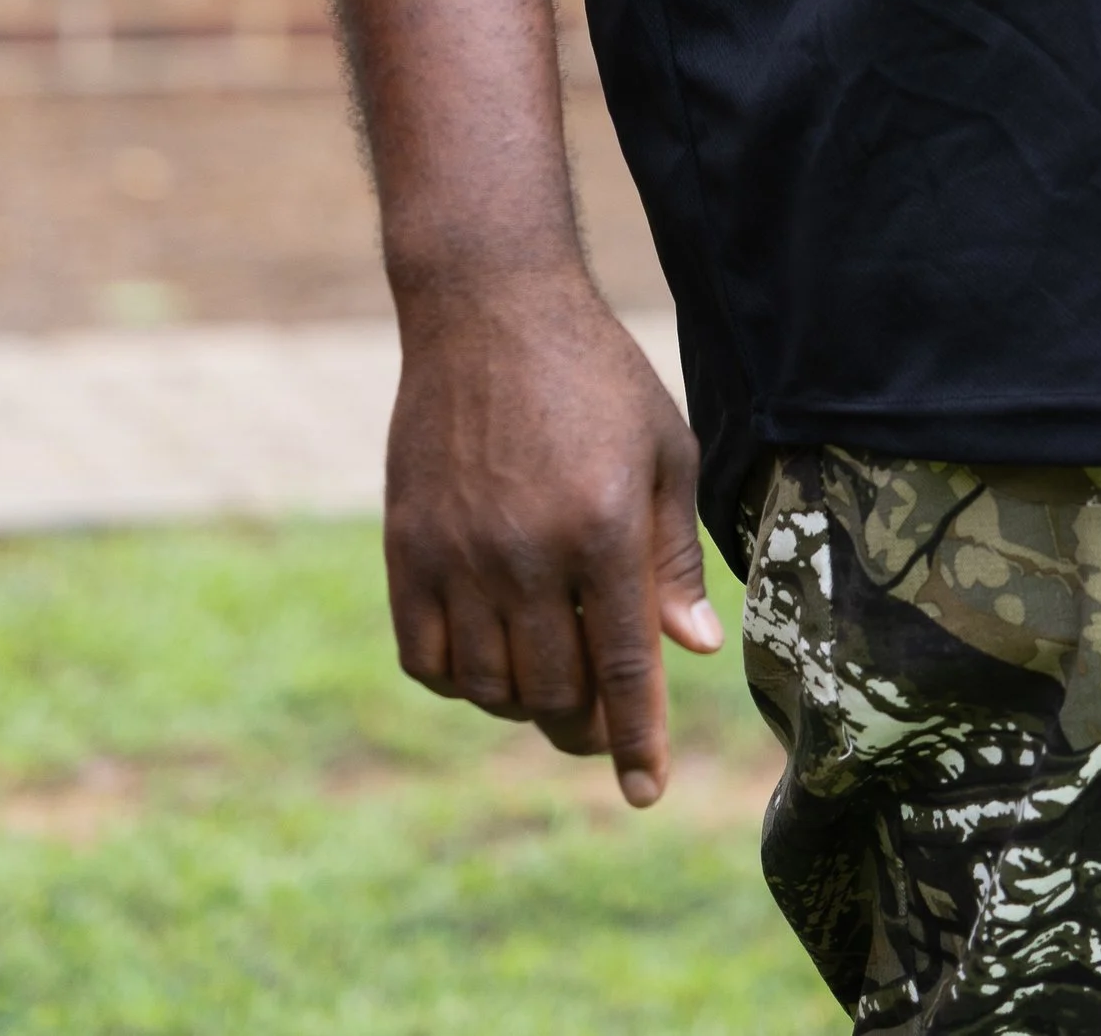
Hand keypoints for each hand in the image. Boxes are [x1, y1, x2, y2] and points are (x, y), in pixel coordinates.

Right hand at [385, 269, 721, 806]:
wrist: (490, 308)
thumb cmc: (596, 375)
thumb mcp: (665, 447)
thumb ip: (673, 557)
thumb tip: (692, 649)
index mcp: (604, 527)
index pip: (625, 669)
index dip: (638, 740)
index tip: (645, 792)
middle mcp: (528, 552)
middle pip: (554, 692)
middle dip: (586, 726)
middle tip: (603, 722)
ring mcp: (460, 552)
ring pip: (490, 687)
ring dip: (525, 704)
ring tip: (551, 680)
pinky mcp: (408, 546)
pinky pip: (426, 658)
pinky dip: (459, 680)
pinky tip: (489, 657)